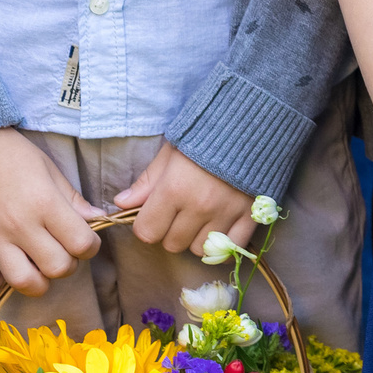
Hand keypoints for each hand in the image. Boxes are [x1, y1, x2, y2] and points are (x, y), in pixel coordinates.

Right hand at [0, 128, 105, 294]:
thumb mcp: (48, 169)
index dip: (89, 246)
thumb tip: (98, 218)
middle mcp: (19, 224)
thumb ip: (73, 198)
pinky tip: (5, 268)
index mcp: (45, 203)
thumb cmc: (9, 154)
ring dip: (37, 281)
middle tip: (62, 253)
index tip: (84, 240)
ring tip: (37, 268)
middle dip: (67, 265)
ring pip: (23, 281)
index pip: (81, 243)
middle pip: (57, 268)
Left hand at [116, 144, 253, 257]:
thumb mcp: (170, 153)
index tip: (155, 213)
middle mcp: (199, 206)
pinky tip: (221, 231)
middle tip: (181, 213)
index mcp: (174, 189)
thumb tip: (121, 203)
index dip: (147, 224)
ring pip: (199, 249)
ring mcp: (226, 213)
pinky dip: (224, 246)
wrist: (251, 123)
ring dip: (197, 238)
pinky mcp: (250, 215)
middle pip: (172, 244)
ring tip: (202, 218)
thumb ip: (146, 182)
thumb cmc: (205, 136)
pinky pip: (231, 249)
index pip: (147, 232)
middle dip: (171, 232)